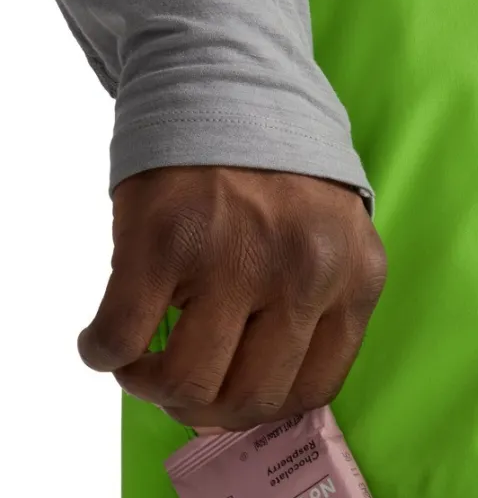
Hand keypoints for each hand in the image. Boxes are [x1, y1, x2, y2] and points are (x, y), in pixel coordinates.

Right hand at [78, 166, 386, 429]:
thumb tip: (264, 402)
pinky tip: (104, 347)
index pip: (314, 389)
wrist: (225, 86)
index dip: (266, 409)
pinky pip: (125, 334)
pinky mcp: (162, 242)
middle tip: (182, 394)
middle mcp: (303, 276)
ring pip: (189, 381)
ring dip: (153, 391)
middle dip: (209, 411)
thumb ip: (319, 315)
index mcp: (353, 283)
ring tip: (141, 371)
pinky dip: (104, 355)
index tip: (235, 402)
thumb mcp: (331, 247)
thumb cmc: (279, 185)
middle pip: (251, 397)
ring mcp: (232, 260)